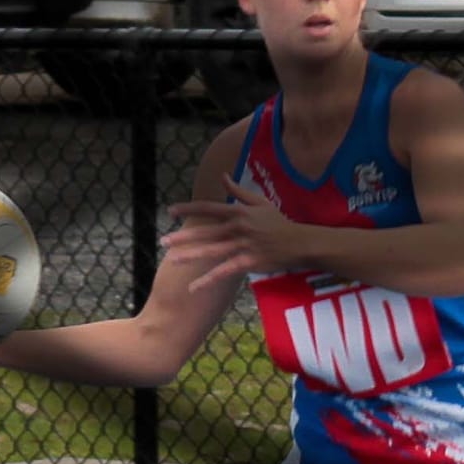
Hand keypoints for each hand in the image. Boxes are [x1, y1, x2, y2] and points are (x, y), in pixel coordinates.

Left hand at [161, 176, 304, 289]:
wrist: (299, 243)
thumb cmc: (279, 222)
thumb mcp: (260, 202)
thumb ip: (238, 191)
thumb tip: (223, 176)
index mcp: (239, 212)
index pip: (209, 208)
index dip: (189, 209)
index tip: (171, 211)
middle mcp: (238, 228)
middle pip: (206, 232)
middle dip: (184, 236)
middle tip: (164, 241)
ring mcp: (243, 246)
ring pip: (212, 251)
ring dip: (191, 256)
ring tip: (173, 260)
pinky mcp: (248, 262)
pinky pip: (224, 272)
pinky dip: (209, 280)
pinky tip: (194, 287)